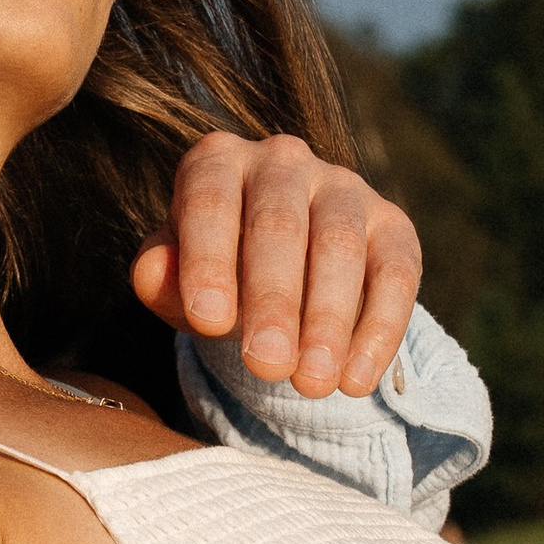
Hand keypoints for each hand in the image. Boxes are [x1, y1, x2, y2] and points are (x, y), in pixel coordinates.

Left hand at [134, 131, 421, 398]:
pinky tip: (357, 381)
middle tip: (267, 366)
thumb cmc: (217, 274)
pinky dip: (378, 330)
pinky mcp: (393, 225)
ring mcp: (344, 187)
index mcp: (218, 161)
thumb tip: (150, 274)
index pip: (209, 201)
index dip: (208, 259)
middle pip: (278, 225)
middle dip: (273, 300)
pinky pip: (394, 274)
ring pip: (339, 246)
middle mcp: (282, 161)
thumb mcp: (178, 280)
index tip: (208, 322)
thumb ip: (161, 280)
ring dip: (328, 320)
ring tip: (313, 383)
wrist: (283, 274)